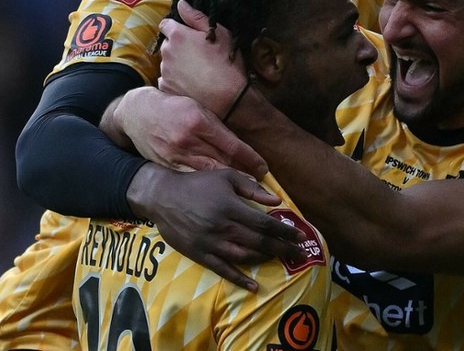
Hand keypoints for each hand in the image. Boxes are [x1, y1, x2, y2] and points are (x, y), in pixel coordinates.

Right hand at [104, 87, 266, 178]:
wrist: (138, 113)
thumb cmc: (173, 108)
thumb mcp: (198, 108)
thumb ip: (217, 127)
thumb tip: (240, 147)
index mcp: (198, 121)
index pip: (231, 144)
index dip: (250, 158)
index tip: (264, 168)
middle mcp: (187, 139)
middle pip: (221, 162)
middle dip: (243, 174)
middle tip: (259, 185)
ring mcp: (175, 155)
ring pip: (207, 174)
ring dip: (228, 184)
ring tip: (245, 193)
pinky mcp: (166, 166)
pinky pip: (191, 179)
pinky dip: (206, 187)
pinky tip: (218, 195)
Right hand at [127, 163, 306, 291]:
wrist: (163, 196)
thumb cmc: (198, 184)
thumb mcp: (226, 177)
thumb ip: (252, 188)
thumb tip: (277, 200)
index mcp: (231, 207)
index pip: (265, 223)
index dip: (284, 231)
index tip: (300, 236)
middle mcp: (223, 228)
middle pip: (259, 242)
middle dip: (282, 248)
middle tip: (299, 253)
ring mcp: (211, 243)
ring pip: (244, 256)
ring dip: (265, 260)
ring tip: (280, 259)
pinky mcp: (200, 254)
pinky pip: (223, 270)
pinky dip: (240, 279)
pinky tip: (254, 285)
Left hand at [158, 1, 247, 117]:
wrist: (229, 98)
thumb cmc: (227, 63)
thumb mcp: (219, 34)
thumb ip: (196, 17)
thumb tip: (181, 4)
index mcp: (178, 35)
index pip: (166, 24)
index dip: (176, 29)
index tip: (188, 36)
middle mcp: (167, 51)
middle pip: (167, 45)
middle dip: (177, 47)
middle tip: (197, 55)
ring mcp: (165, 71)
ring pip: (167, 63)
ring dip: (176, 65)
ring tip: (196, 72)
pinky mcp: (166, 88)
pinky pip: (167, 81)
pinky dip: (175, 81)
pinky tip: (191, 84)